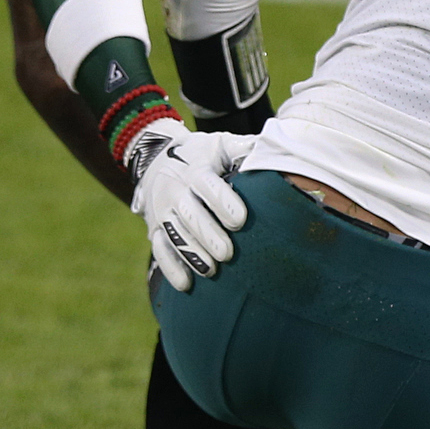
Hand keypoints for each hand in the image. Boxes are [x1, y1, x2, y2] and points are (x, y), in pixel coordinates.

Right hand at [127, 118, 253, 290]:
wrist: (156, 158)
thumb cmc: (201, 155)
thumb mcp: (221, 144)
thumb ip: (245, 148)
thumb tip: (276, 149)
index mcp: (195, 169)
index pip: (207, 186)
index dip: (223, 202)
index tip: (241, 220)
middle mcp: (174, 190)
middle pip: (189, 215)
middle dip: (208, 235)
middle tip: (228, 254)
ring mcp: (162, 211)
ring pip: (173, 234)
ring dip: (191, 254)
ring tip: (211, 271)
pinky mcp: (153, 228)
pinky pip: (159, 249)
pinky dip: (171, 267)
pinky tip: (186, 284)